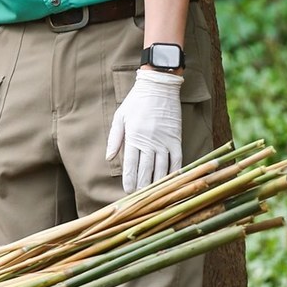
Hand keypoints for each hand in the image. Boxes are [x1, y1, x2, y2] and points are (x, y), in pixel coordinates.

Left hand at [106, 69, 183, 191]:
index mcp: (133, 137)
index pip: (130, 165)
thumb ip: (115, 139)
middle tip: (139, 199)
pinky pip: (177, 161)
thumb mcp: (120, 117)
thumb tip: (108, 158)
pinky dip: (175, 173)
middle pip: (145, 171)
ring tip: (154, 196)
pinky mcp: (177, 139)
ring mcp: (164, 141)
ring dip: (157, 184)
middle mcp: (149, 142)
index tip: (128, 192)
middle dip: (142, 186)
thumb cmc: (136, 102)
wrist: (159, 87)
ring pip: (161, 169)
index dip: (129, 180)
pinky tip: (172, 183)